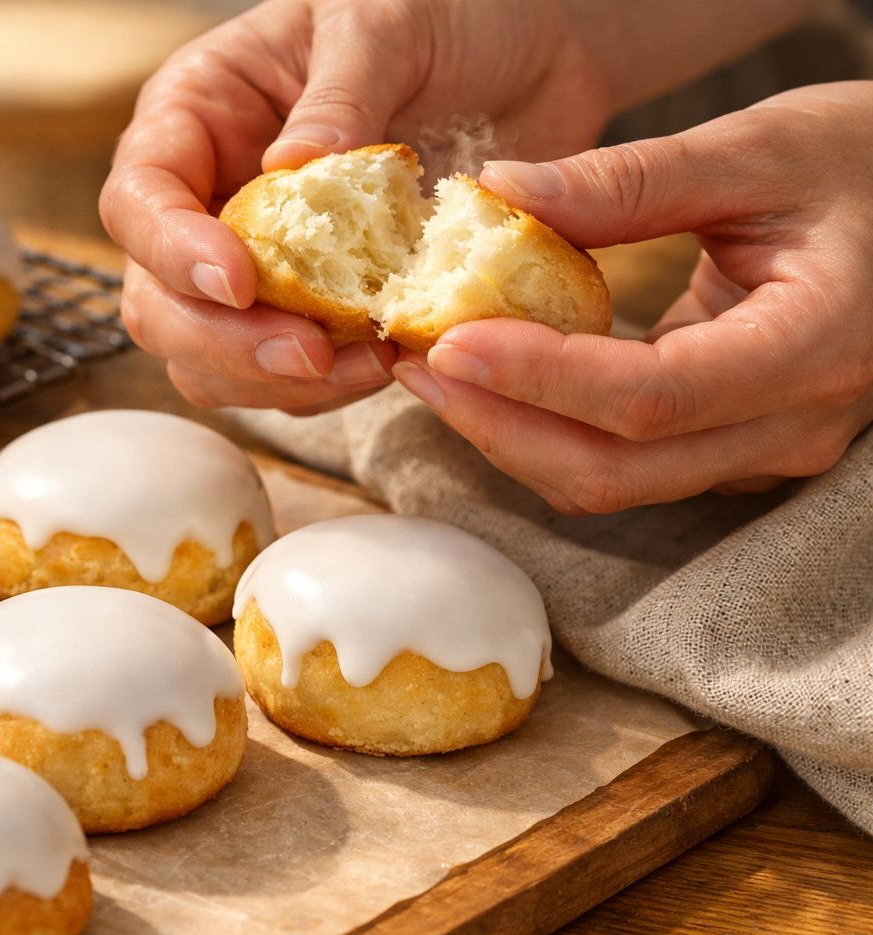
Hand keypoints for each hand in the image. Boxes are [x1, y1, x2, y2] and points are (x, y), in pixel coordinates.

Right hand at [100, 0, 615, 412]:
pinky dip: (324, 389)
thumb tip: (292, 167)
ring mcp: (251, 265)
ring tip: (367, 363)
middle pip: (157, 301)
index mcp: (195, 117)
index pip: (141, 200)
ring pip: (207, 358)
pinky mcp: (307, 310)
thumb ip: (341, 91)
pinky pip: (281, 377)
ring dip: (273, 381)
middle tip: (308, 352)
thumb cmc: (441, 16)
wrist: (526, 60)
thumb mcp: (385, 22)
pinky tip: (385, 362)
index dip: (173, 250)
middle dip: (224, 340)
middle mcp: (205, 200)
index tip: (239, 281)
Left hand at [392, 82, 872, 514]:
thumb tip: (499, 191)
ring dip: (508, 434)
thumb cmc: (867, 165)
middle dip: (496, 424)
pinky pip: (622, 463)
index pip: (651, 398)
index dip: (539, 380)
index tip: (448, 341)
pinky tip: (490, 377)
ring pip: (610, 482)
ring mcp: (763, 449)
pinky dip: (543, 429)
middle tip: (412, 362)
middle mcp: (791, 425)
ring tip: (429, 367)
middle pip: (615, 469)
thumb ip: (631, 179)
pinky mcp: (731, 446)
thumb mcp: (761, 148)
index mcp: (814, 347)